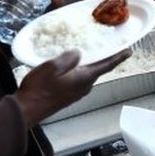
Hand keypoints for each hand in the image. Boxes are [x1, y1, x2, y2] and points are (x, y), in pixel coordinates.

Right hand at [14, 49, 130, 125]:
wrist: (26, 110)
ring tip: (87, 51)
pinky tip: (71, 65)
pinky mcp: (68, 96)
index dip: (118, 56)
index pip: (106, 65)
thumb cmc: (38, 89)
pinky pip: (79, 79)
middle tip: (105, 45)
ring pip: (87, 74)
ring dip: (89, 63)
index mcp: (84, 78)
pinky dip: (79, 70)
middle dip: (103, 57)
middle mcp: (84, 87)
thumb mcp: (52, 67)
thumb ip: (69, 58)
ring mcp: (76, 93)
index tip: (129, 51)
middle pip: (98, 69)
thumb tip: (78, 52)